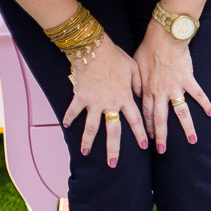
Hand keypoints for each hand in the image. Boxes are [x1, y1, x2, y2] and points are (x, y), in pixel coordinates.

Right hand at [62, 38, 147, 166]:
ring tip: (86, 153)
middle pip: (113, 131)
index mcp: (125, 98)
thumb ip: (139, 85)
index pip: (135, 121)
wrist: (93, 47)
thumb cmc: (115, 56)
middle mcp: (110, 104)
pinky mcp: (79, 96)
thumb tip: (141, 96)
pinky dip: (68, 117)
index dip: (141, 134)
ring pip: (91, 127)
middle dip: (114, 149)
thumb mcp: (134, 69)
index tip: (145, 146)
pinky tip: (65, 126)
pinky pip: (73, 110)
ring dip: (88, 141)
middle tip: (113, 164)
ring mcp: (93, 102)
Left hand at [133, 22, 210, 152]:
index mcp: (147, 89)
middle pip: (160, 119)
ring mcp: (175, 87)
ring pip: (181, 112)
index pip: (146, 113)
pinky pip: (198, 95)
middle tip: (162, 151)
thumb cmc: (148, 48)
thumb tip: (135, 93)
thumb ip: (136, 82)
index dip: (148, 127)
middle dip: (161, 136)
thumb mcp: (135, 65)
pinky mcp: (188, 80)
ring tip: (193, 140)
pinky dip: (206, 104)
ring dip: (187, 128)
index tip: (150, 140)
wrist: (163, 37)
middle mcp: (160, 92)